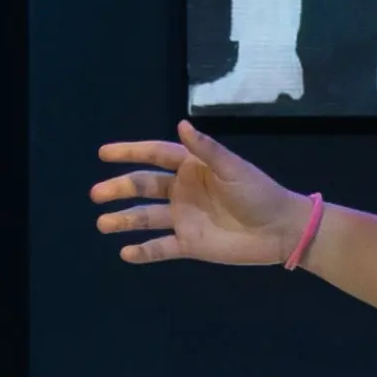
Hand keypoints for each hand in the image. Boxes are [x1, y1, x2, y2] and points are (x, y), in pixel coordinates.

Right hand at [92, 121, 312, 267]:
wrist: (281, 230)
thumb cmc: (259, 193)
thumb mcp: (233, 168)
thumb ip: (206, 149)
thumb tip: (180, 123)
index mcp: (192, 168)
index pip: (154, 156)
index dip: (129, 153)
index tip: (104, 153)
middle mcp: (183, 191)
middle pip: (143, 187)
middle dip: (119, 189)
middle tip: (96, 194)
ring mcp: (184, 219)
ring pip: (146, 218)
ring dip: (124, 220)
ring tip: (102, 224)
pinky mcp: (189, 244)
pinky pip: (160, 248)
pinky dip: (143, 251)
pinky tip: (125, 253)